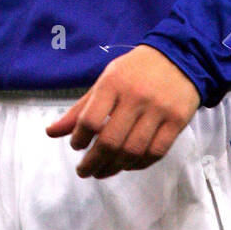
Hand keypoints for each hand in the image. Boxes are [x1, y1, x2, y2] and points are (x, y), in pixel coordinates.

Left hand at [45, 44, 200, 178]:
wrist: (179, 57)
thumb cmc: (135, 71)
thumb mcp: (105, 81)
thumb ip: (81, 109)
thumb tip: (51, 133)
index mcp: (113, 83)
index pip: (89, 120)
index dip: (79, 139)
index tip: (76, 145)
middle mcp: (136, 97)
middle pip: (110, 141)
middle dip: (93, 162)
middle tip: (84, 171)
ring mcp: (159, 110)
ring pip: (133, 151)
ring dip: (114, 167)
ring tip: (102, 172)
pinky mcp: (178, 121)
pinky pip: (156, 152)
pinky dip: (139, 165)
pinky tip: (127, 165)